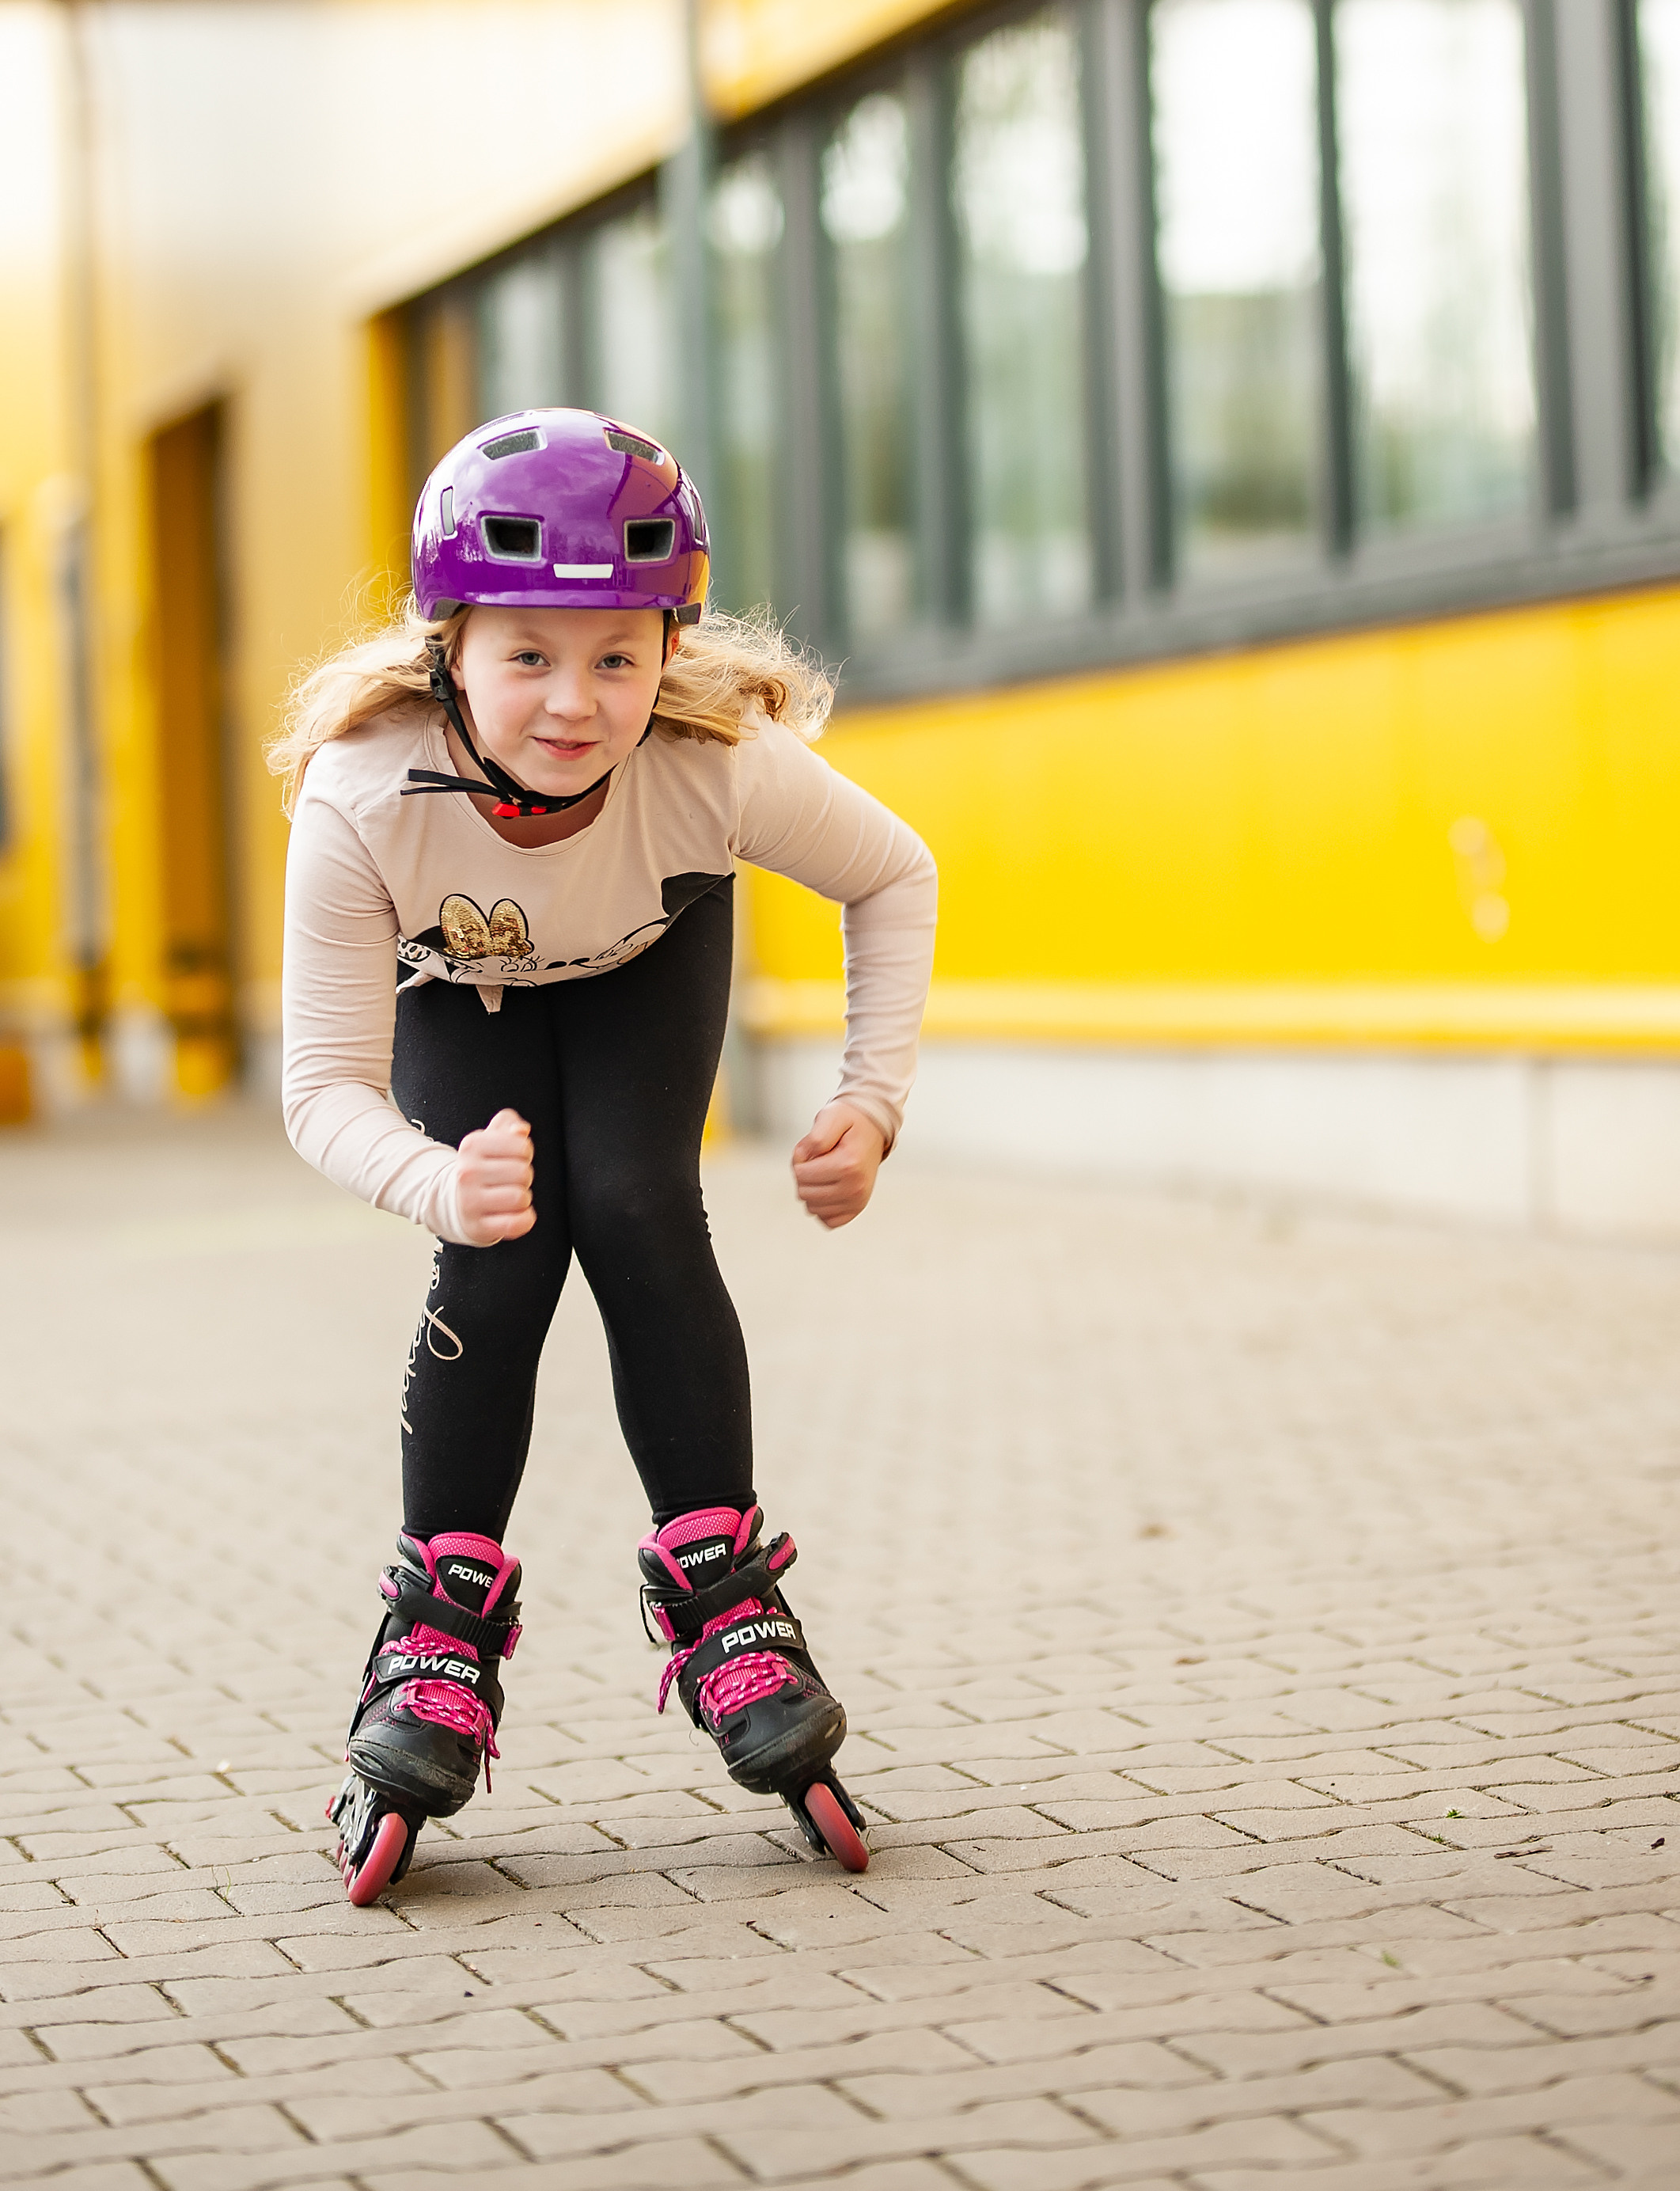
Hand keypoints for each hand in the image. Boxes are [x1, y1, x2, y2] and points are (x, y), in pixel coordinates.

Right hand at [454, 1108, 534, 1244]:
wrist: (455, 1200)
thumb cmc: (480, 1167)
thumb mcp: (490, 1138)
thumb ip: (508, 1124)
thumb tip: (521, 1130)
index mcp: (472, 1145)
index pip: (522, 1146)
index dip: (524, 1154)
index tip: (512, 1158)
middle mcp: (467, 1172)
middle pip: (523, 1173)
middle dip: (524, 1177)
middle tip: (510, 1180)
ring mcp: (470, 1201)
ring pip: (521, 1198)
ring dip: (522, 1199)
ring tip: (509, 1196)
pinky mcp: (478, 1226)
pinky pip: (516, 1223)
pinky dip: (524, 1219)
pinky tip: (517, 1214)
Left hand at [791, 1101, 885, 1229]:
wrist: (873, 1130)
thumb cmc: (851, 1122)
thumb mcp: (831, 1116)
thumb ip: (814, 1137)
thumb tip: (801, 1159)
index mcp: (848, 1165)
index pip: (800, 1174)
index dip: (799, 1159)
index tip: (811, 1149)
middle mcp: (855, 1188)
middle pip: (804, 1193)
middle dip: (804, 1175)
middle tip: (818, 1160)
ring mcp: (857, 1201)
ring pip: (812, 1208)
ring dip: (813, 1190)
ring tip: (825, 1172)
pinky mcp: (856, 1209)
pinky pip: (826, 1220)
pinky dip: (822, 1207)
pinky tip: (828, 1189)